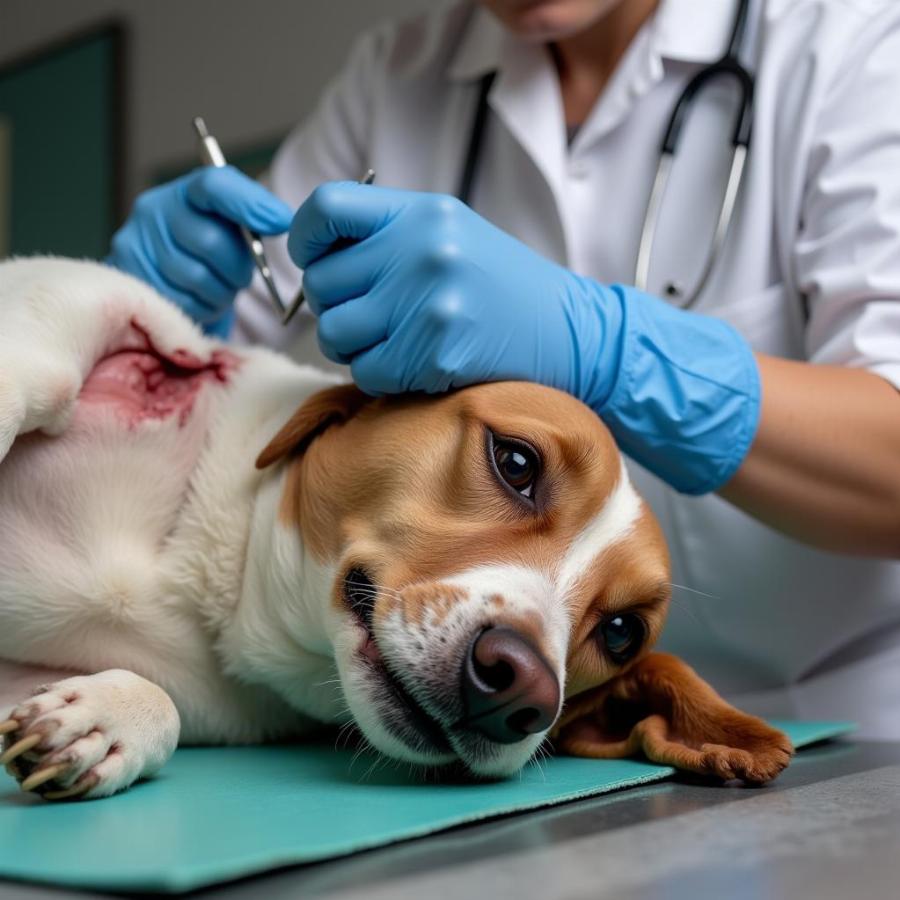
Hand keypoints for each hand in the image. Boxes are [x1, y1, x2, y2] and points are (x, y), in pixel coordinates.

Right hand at [107, 166, 292, 334]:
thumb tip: (281, 219)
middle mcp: (154, 211)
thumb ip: (253, 218)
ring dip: (221, 291)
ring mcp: (138, 246)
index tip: (280, 223)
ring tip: (219, 288)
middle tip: (241, 276)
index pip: (214, 186)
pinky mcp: (134, 281)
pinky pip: (183, 302)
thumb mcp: (231, 229)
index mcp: (185, 192)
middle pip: (212, 241)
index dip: (250, 205)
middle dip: (236, 267)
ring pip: (198, 278)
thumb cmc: (211, 256)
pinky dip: (202, 307)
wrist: (166, 285)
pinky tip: (201, 299)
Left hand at [289, 183, 617, 403]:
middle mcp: (422, 253)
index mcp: (422, 214)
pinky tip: (410, 363)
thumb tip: (311, 256)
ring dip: (351, 344)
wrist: (566, 331)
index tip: (312, 258)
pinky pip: (366, 372)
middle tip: (367, 313)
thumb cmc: (500, 286)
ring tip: (388, 339)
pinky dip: (378, 374)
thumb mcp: (449, 233)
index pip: (327, 208)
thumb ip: (386, 235)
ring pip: (334, 333)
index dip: (305, 237)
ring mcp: (428, 306)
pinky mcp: (435, 355)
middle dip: (333, 304)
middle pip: (322, 282)